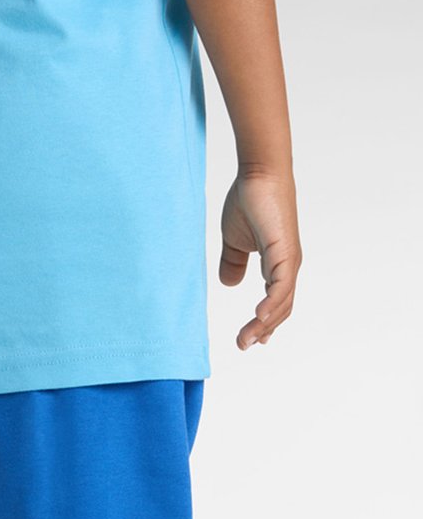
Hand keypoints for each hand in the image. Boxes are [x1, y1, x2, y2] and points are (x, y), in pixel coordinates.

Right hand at [219, 170, 301, 349]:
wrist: (258, 174)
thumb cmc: (249, 200)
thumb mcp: (234, 240)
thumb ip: (233, 262)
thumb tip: (230, 283)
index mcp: (277, 265)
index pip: (275, 302)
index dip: (264, 322)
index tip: (249, 339)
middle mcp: (287, 266)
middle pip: (280, 308)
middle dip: (261, 330)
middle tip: (243, 345)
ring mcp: (289, 260)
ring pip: (281, 303)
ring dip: (263, 324)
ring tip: (246, 339)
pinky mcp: (285, 253)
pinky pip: (281, 287)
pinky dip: (272, 305)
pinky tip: (260, 318)